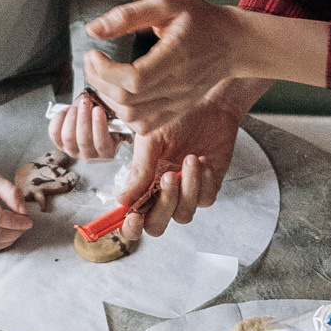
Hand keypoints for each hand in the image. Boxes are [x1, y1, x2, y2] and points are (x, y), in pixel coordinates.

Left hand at [49, 92, 121, 160]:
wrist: (93, 126)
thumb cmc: (105, 125)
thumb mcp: (114, 123)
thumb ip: (110, 116)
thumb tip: (100, 103)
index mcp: (106, 151)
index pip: (102, 144)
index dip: (99, 126)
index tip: (98, 109)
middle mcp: (88, 154)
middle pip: (83, 140)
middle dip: (83, 118)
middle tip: (85, 102)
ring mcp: (72, 150)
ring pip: (68, 136)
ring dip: (72, 116)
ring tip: (77, 103)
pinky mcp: (60, 144)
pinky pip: (54, 133)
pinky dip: (59, 119)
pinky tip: (67, 110)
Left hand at [83, 0, 246, 133]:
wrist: (234, 44)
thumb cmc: (201, 21)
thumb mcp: (166, 5)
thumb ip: (128, 16)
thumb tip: (93, 30)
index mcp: (176, 58)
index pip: (134, 80)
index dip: (104, 71)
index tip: (93, 53)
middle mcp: (178, 86)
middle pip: (127, 101)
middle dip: (99, 82)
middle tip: (93, 61)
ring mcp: (178, 103)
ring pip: (132, 118)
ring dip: (109, 99)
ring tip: (104, 76)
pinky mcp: (177, 111)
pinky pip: (144, 126)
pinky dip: (124, 114)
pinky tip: (120, 92)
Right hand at [119, 104, 243, 241]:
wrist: (208, 103)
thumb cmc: (175, 117)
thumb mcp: (151, 141)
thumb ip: (139, 171)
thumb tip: (122, 200)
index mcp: (143, 183)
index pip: (133, 218)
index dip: (131, 227)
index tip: (134, 218)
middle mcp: (163, 192)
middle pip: (157, 225)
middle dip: (162, 207)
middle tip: (168, 177)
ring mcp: (187, 191)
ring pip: (183, 215)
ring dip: (186, 190)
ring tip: (190, 158)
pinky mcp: (209, 186)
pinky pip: (205, 200)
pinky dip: (203, 182)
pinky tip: (202, 160)